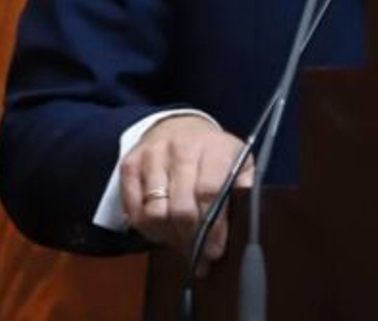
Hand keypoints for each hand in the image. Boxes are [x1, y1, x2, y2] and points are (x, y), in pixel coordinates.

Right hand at [120, 116, 254, 265]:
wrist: (178, 126)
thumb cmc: (213, 152)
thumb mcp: (239, 161)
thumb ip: (245, 185)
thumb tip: (247, 211)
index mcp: (213, 147)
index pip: (209, 193)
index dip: (213, 228)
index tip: (214, 250)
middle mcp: (180, 148)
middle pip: (180, 208)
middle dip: (190, 236)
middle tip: (198, 250)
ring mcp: (152, 156)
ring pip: (154, 214)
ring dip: (168, 235)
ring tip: (181, 237)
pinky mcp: (129, 165)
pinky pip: (134, 212)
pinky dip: (148, 228)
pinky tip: (163, 228)